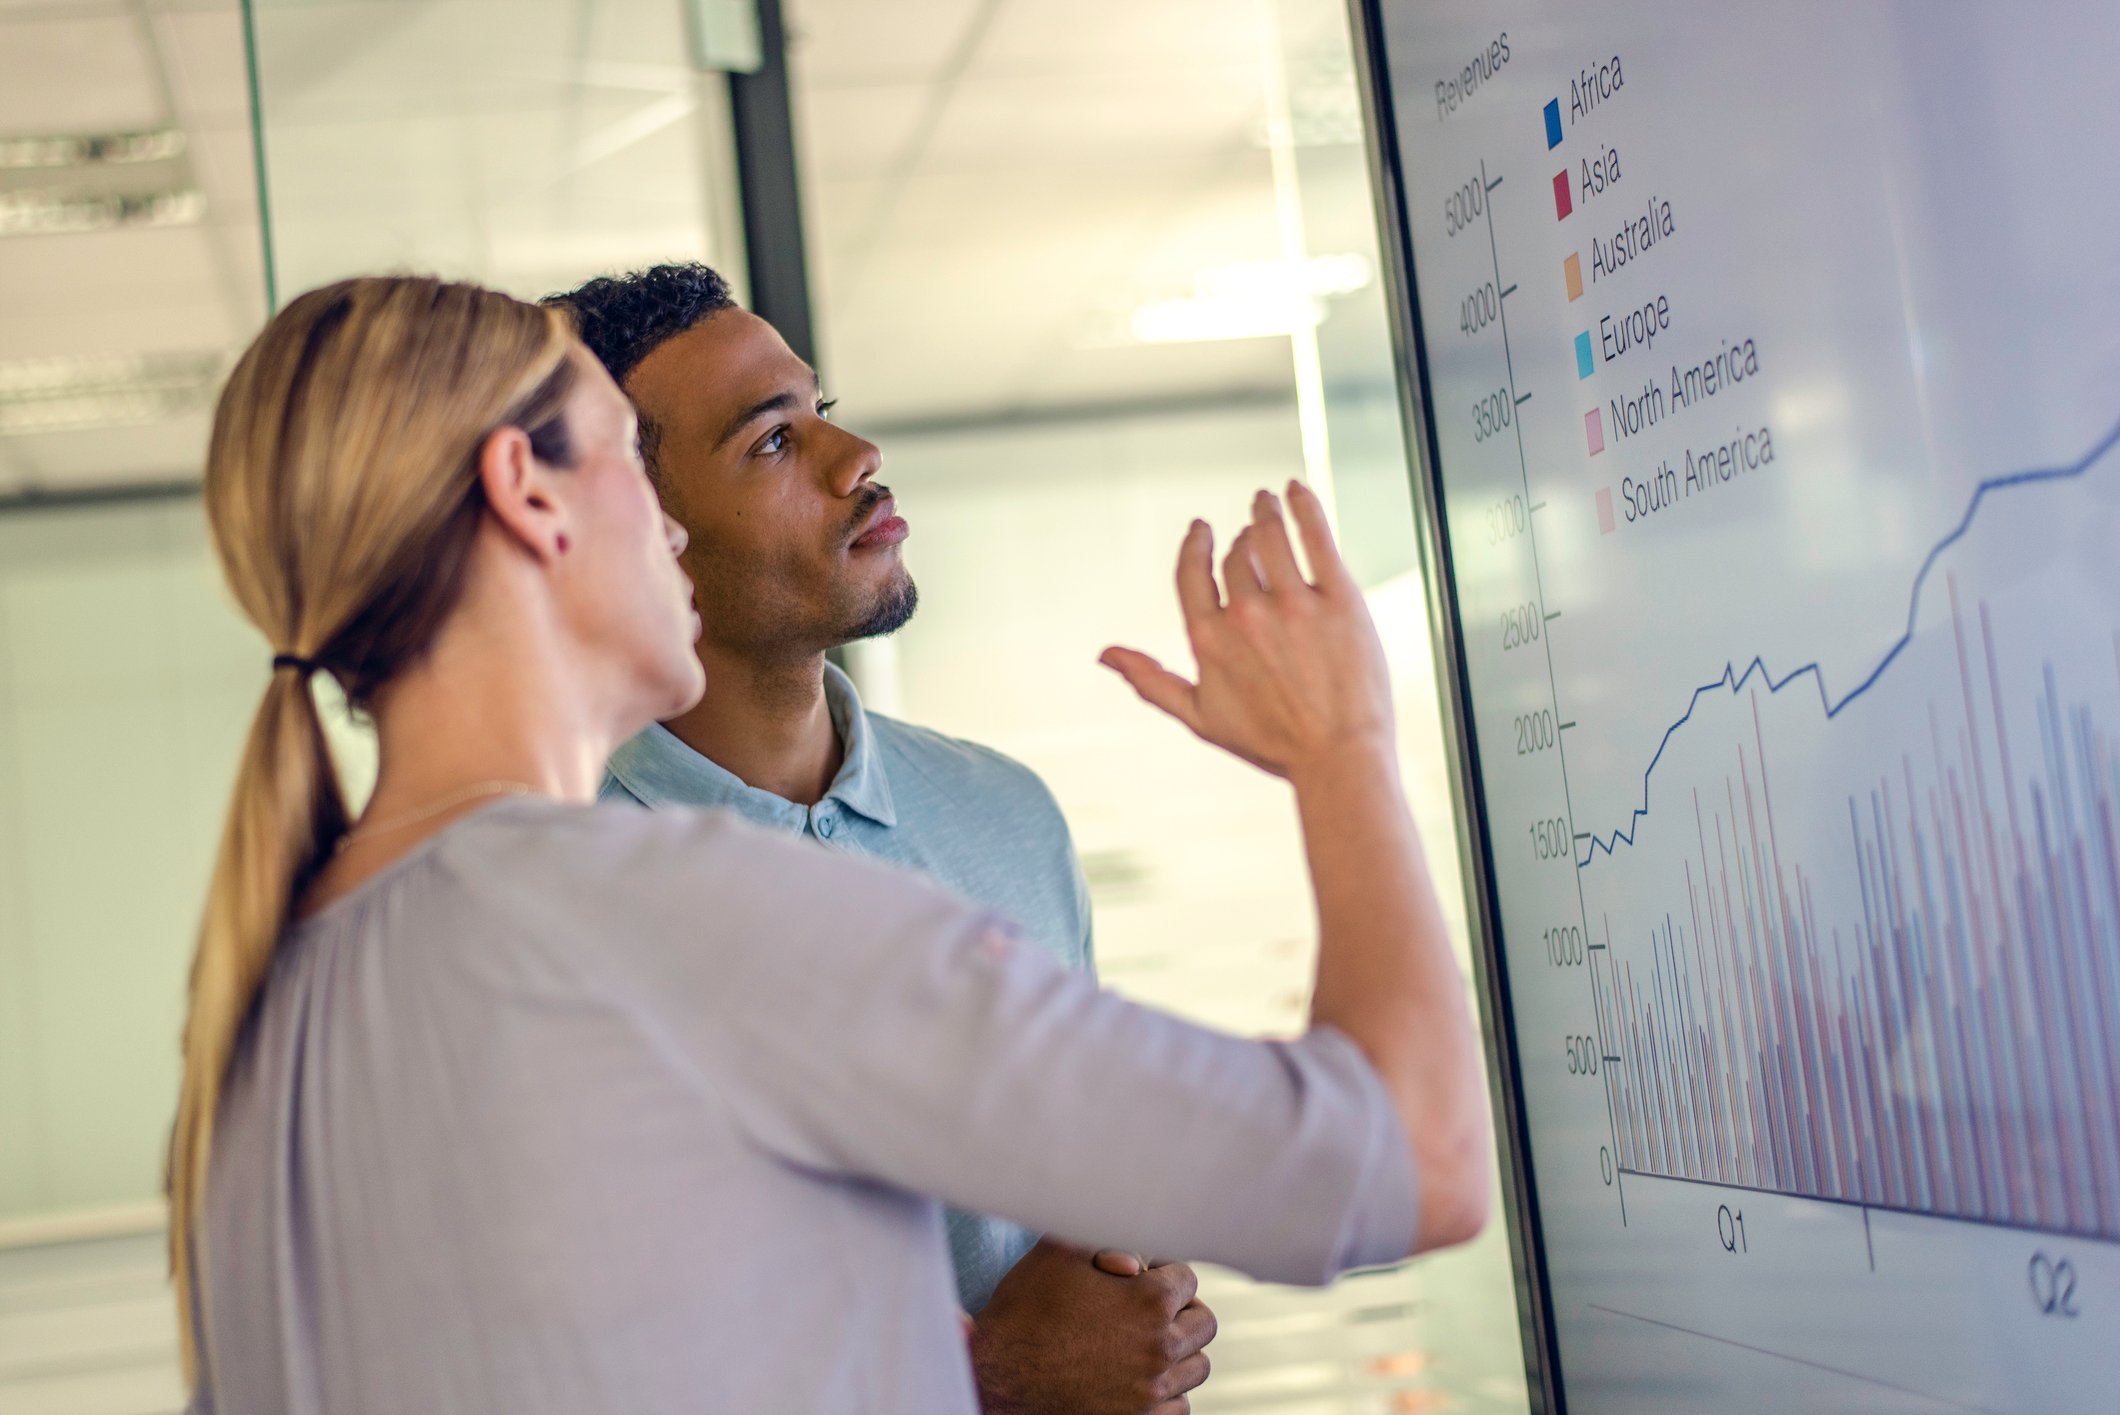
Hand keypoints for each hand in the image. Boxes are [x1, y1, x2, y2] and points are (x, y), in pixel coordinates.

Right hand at [969, 1238, 1215, 1414]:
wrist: (994, 1378)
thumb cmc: (1023, 1311)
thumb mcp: (1058, 1253)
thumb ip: (1107, 1237)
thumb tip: (1140, 1258)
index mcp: (1150, 1301)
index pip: (1187, 1279)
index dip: (1161, 1272)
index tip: (1139, 1277)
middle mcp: (1160, 1349)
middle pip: (1202, 1324)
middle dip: (1180, 1310)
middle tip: (1152, 1309)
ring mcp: (1152, 1392)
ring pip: (1197, 1367)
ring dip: (1179, 1351)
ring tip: (1147, 1343)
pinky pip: (1180, 1406)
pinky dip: (1169, 1391)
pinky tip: (1142, 1377)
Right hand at [1101, 481, 1393, 780]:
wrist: (1339, 758)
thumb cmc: (1271, 743)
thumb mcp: (1200, 717)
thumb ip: (1151, 681)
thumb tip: (1105, 655)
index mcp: (1209, 639)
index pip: (1193, 572)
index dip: (1197, 545)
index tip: (1203, 528)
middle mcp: (1246, 616)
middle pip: (1239, 555)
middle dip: (1243, 537)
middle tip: (1252, 529)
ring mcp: (1294, 604)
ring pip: (1271, 536)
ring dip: (1266, 511)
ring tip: (1269, 499)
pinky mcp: (1339, 598)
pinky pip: (1316, 536)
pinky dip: (1303, 505)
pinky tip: (1296, 489)